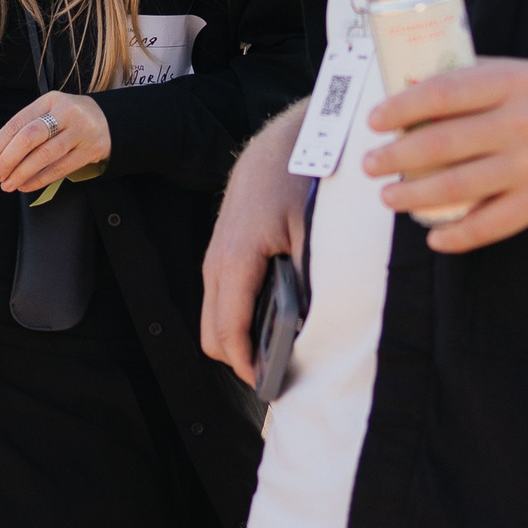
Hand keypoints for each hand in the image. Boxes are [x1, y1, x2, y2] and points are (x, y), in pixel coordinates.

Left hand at [0, 92, 110, 193]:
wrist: (108, 121)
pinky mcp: (89, 151)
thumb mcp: (46, 114)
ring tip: (8, 184)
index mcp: (49, 101)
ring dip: (22, 173)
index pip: (17, 123)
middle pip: (29, 137)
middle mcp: (65, 114)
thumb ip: (21, 127)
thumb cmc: (69, 119)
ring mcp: (79, 132)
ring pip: (45, 155)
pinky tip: (26, 186)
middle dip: (8, 159)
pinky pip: (60, 169)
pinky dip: (39, 180)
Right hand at [201, 113, 311, 386]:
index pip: (227, 332)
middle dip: (241, 360)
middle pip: (212, 334)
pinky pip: (224, 297)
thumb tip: (312, 328)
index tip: (272, 387)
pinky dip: (241, 316)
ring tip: (281, 349)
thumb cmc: (298, 180)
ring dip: (240, 339)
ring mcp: (217, 256)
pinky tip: (276, 316)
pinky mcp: (226, 251)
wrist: (283, 140)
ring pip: (216, 316)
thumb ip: (311, 279)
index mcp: (234, 261)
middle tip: (280, 374)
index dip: (248, 367)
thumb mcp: (315, 231)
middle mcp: (216, 262)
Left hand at [360, 58, 527, 252]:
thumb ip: (479, 77)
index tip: (375, 120)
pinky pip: (491, 225)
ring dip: (414, 196)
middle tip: (371, 164)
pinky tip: (435, 236)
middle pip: (441, 143)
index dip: (401, 108)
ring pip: (457, 187)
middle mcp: (520, 123)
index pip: (442, 93)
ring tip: (390, 196)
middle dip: (396, 157)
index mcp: (514, 81)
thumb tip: (417, 84)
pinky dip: (457, 235)